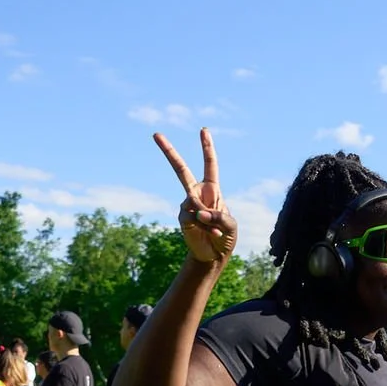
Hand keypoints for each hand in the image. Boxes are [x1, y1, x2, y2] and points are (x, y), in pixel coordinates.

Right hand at [155, 127, 237, 265]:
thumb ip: (219, 217)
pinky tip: (211, 233)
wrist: (214, 255)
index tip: (204, 130)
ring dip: (208, 217)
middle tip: (155, 134)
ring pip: (193, 202)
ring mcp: (187, 205)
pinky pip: (192, 216)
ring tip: (216, 230)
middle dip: (169, 151)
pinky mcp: (182, 218)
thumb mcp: (231, 225)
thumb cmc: (226, 236)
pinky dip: (204, 225)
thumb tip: (199, 213)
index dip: (207, 148)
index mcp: (212, 189)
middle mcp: (196, 193)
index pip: (209, 164)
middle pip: (180, 169)